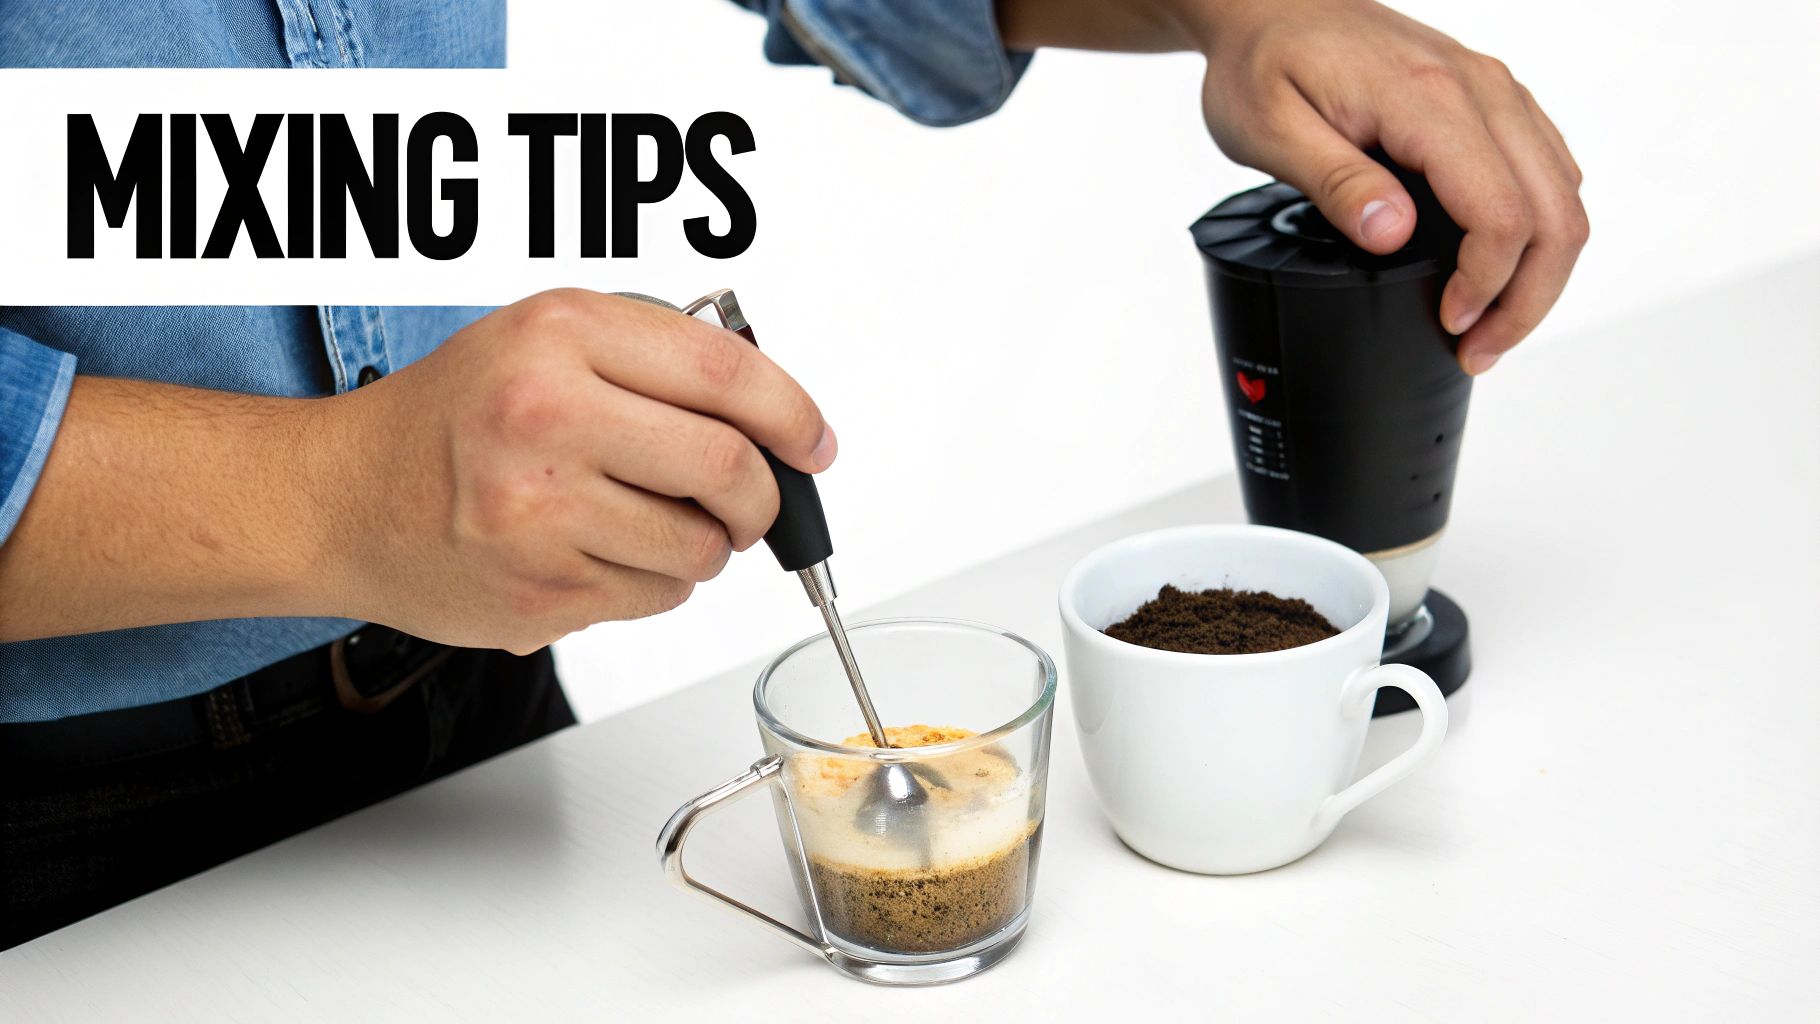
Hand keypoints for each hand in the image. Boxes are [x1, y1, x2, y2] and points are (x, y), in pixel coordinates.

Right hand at [324, 289, 834, 652]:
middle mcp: (548, 415)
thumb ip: (653, 358)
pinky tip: (599, 553)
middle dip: (763, 496)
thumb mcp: (543, 340)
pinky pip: (656, 596)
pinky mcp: (540, 591)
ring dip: (704, 544)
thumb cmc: (449, 418)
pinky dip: (654, 582)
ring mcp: (540, 512)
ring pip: (700, 545)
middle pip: (728, 465)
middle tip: (754, 503)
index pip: (725, 372)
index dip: (793, 413)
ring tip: (652, 522)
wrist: (341, 497)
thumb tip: (775, 417)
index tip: (813, 442)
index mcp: (560, 335)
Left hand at [1184, 0, 1586, 372]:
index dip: (1486, 284)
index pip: (1499, 211)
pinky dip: (1536, 229)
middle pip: (1554, 211)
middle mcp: (1480, 87)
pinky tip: (1496, 269)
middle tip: (1478, 350)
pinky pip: (1545, 169)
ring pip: (1562, 193)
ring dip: (1539, 270)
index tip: (1449, 323)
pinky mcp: (1492, 99)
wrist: (1270, 6)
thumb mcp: (1270, 130)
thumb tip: (1391, 235)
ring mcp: (1495, 90)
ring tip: (1488, 325)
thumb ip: (1336, 182)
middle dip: (1527, 297)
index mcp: (1427, 97)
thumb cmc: (1262, 61)